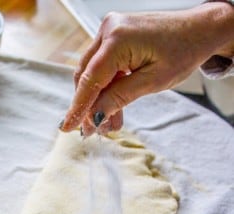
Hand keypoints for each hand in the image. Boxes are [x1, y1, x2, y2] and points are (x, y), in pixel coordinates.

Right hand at [60, 3, 233, 136]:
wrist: (201, 29)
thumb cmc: (184, 50)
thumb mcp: (153, 81)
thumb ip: (119, 98)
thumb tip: (94, 116)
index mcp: (118, 39)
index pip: (90, 79)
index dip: (78, 106)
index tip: (67, 127)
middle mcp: (108, 30)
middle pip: (87, 76)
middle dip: (89, 105)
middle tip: (93, 130)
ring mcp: (109, 30)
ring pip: (93, 72)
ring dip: (98, 98)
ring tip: (108, 122)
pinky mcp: (113, 35)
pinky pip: (102, 65)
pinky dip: (106, 85)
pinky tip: (112, 105)